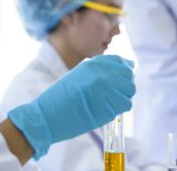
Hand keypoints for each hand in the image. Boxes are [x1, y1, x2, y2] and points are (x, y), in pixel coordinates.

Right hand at [8, 54, 134, 158]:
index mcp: (93, 64)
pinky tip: (108, 110)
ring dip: (123, 97)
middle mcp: (101, 72)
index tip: (121, 78)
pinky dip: (120, 108)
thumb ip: (97, 72)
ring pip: (129, 90)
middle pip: (128, 75)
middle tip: (116, 94)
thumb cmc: (59, 99)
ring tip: (110, 103)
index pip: (121, 62)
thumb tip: (120, 72)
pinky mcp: (108, 105)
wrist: (47, 116)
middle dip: (125, 84)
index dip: (124, 71)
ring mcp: (106, 88)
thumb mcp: (78, 76)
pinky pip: (125, 104)